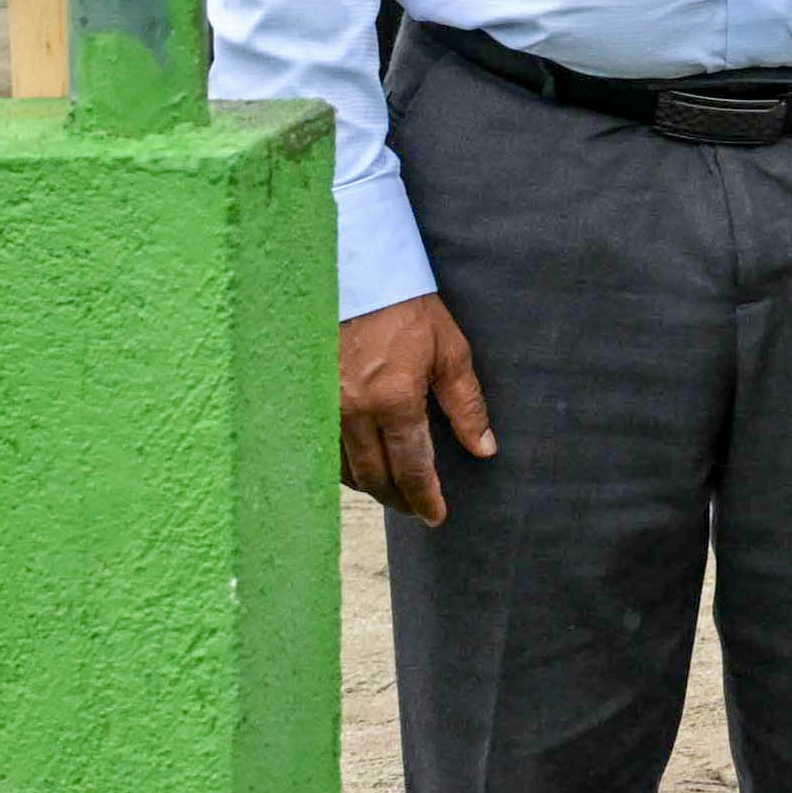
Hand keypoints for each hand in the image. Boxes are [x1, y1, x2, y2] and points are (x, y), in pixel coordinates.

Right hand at [338, 291, 494, 523]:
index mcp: (394, 402)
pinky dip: (343, 467)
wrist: (354, 275)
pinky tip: (359, 468)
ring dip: (371, 487)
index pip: (412, 468)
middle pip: (376, 477)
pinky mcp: (307, 398)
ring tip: (394, 493)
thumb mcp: (450, 352)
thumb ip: (467, 405)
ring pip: (345, 468)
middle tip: (417, 512)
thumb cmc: (408, 309)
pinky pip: (323, 448)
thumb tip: (484, 448)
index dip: (426, 498)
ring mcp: (324, 407)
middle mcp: (354, 412)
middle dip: (399, 500)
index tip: (437, 517)